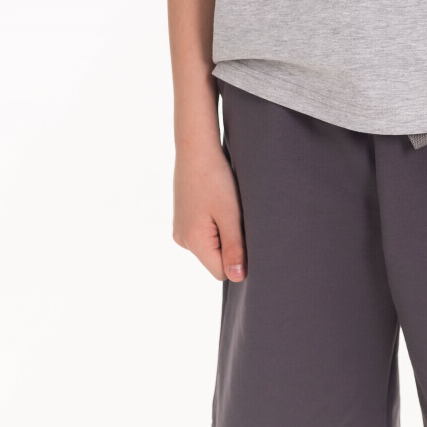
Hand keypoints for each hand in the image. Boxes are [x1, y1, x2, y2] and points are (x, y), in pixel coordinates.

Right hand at [173, 143, 246, 281]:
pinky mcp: (183, 219)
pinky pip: (204, 233)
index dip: (239, 258)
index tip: (246, 233)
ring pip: (211, 245)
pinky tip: (218, 203)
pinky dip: (215, 224)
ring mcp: (180, 229)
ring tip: (227, 207)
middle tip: (238, 216)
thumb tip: (237, 278)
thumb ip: (235, 248)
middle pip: (215, 259)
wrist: (196, 148)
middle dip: (231, 244)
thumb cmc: (216, 179)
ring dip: (224, 232)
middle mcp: (182, 240)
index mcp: (193, 242)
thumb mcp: (231, 215)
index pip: (222, 272)